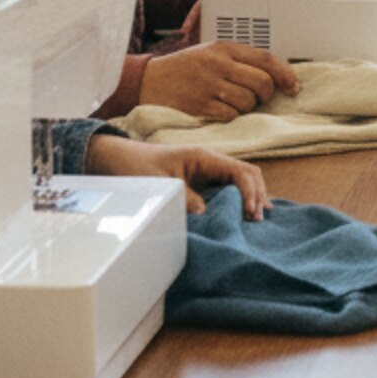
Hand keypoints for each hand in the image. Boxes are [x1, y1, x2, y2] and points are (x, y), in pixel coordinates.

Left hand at [86, 132, 270, 218]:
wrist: (117, 160)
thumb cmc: (136, 167)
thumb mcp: (161, 185)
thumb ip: (184, 199)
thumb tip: (205, 214)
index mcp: (203, 157)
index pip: (239, 171)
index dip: (249, 191)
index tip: (249, 212)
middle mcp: (210, 162)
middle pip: (247, 174)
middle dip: (257, 194)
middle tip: (258, 220)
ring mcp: (207, 172)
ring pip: (240, 180)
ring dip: (252, 196)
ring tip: (258, 219)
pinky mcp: (201, 182)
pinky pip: (228, 188)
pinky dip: (240, 199)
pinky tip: (245, 214)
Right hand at [141, 40, 298, 119]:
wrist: (147, 80)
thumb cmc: (184, 68)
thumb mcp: (211, 53)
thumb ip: (239, 60)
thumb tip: (274, 74)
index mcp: (224, 48)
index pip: (266, 59)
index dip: (285, 74)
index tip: (293, 87)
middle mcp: (218, 64)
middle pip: (262, 82)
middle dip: (267, 94)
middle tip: (260, 98)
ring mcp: (208, 85)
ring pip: (247, 101)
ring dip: (247, 107)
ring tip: (235, 103)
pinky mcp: (199, 105)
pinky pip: (230, 115)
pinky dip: (231, 116)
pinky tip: (221, 110)